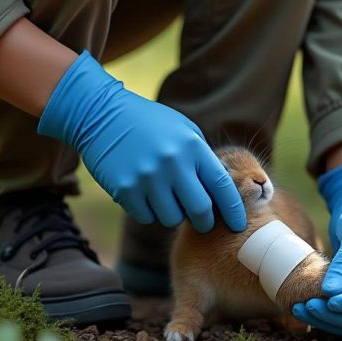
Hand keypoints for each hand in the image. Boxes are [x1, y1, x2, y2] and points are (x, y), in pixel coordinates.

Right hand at [37, 51, 245, 232]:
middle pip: (200, 210)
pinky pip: (147, 217)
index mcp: (192, 147)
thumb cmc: (151, 124)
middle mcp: (172, 163)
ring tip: (166, 197)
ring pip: (172, 218)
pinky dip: (149, 211)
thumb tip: (222, 194)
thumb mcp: (184, 131)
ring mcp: (147, 178)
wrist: (102, 115)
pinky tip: (144, 193)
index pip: (222, 187)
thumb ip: (202, 159)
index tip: (239, 225)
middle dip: (205, 222)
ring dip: (173, 213)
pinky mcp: (125, 190)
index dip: (234, 210)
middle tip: (204, 223)